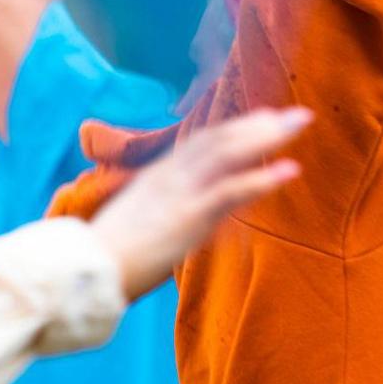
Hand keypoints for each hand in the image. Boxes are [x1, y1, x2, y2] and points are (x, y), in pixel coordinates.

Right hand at [90, 107, 311, 299]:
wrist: (82, 270)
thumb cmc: (104, 255)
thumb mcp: (134, 222)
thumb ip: (159, 212)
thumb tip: (178, 219)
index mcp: (158, 176)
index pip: (203, 142)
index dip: (236, 128)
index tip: (264, 118)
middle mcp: (171, 176)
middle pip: (222, 139)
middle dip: (261, 125)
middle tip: (297, 113)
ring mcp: (180, 193)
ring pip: (230, 153)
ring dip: (269, 137)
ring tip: (300, 124)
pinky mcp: (188, 216)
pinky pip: (231, 191)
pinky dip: (263, 178)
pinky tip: (291, 170)